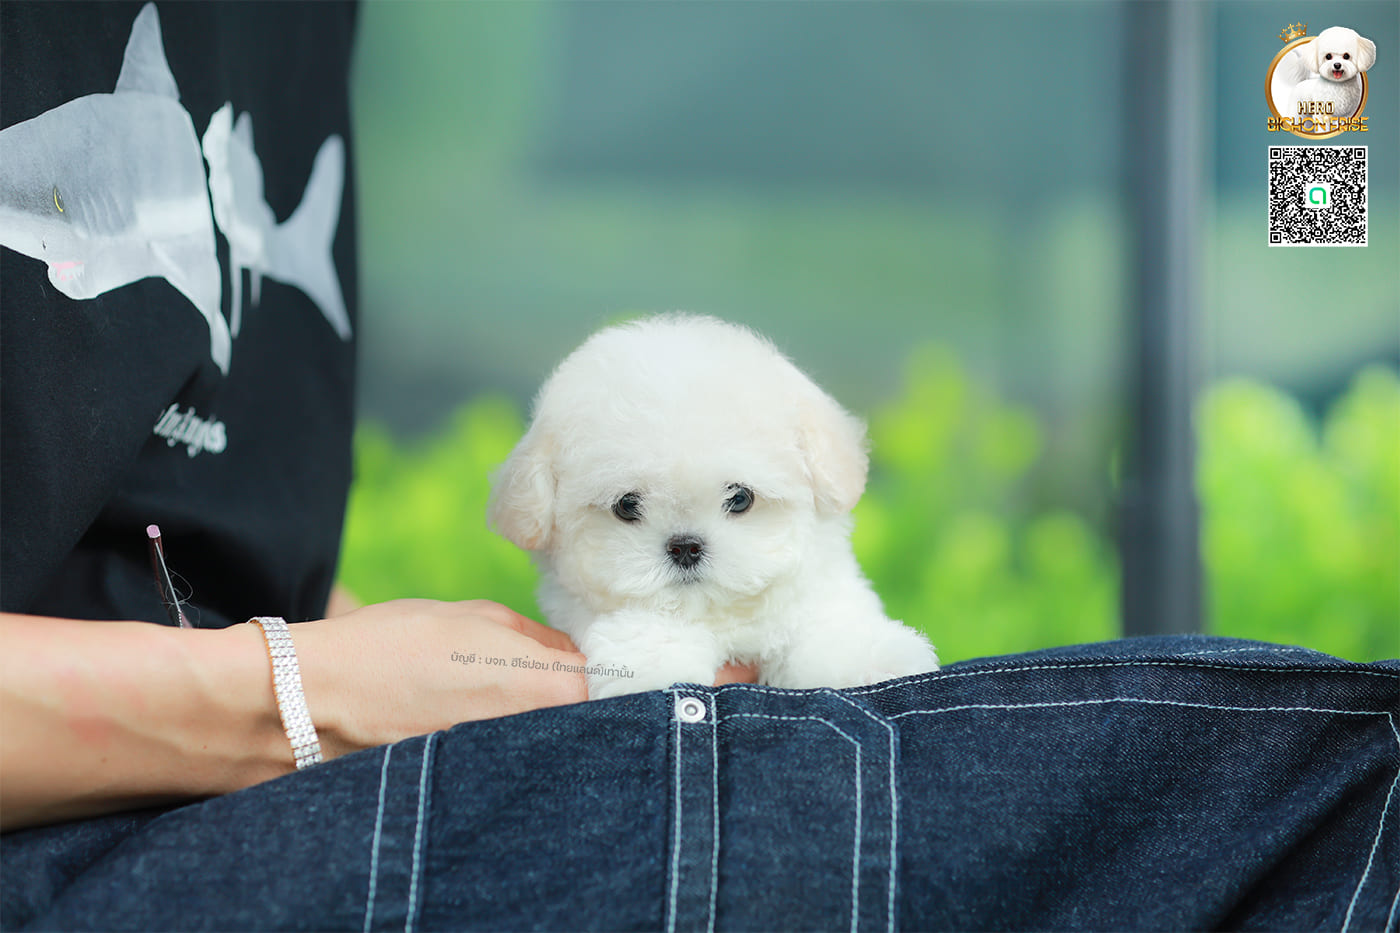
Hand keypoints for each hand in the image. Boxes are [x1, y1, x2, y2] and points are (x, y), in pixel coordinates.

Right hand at [294, 599, 587, 757]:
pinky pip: (505, 773)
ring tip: (484, 705)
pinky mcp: (475, 796)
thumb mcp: (478, 617)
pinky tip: (461, 731)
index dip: (604, 672)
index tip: (583, 662)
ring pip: (545, 750)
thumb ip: (538, 638)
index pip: (613, 686)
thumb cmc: (394, 645)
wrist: (313, 701)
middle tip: (530, 682)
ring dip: (532, 730)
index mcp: (552, 688)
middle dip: (570, 704)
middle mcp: (541, 740)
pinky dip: (496, 755)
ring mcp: (507, 775)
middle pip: (584, 723)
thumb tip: (570, 652)